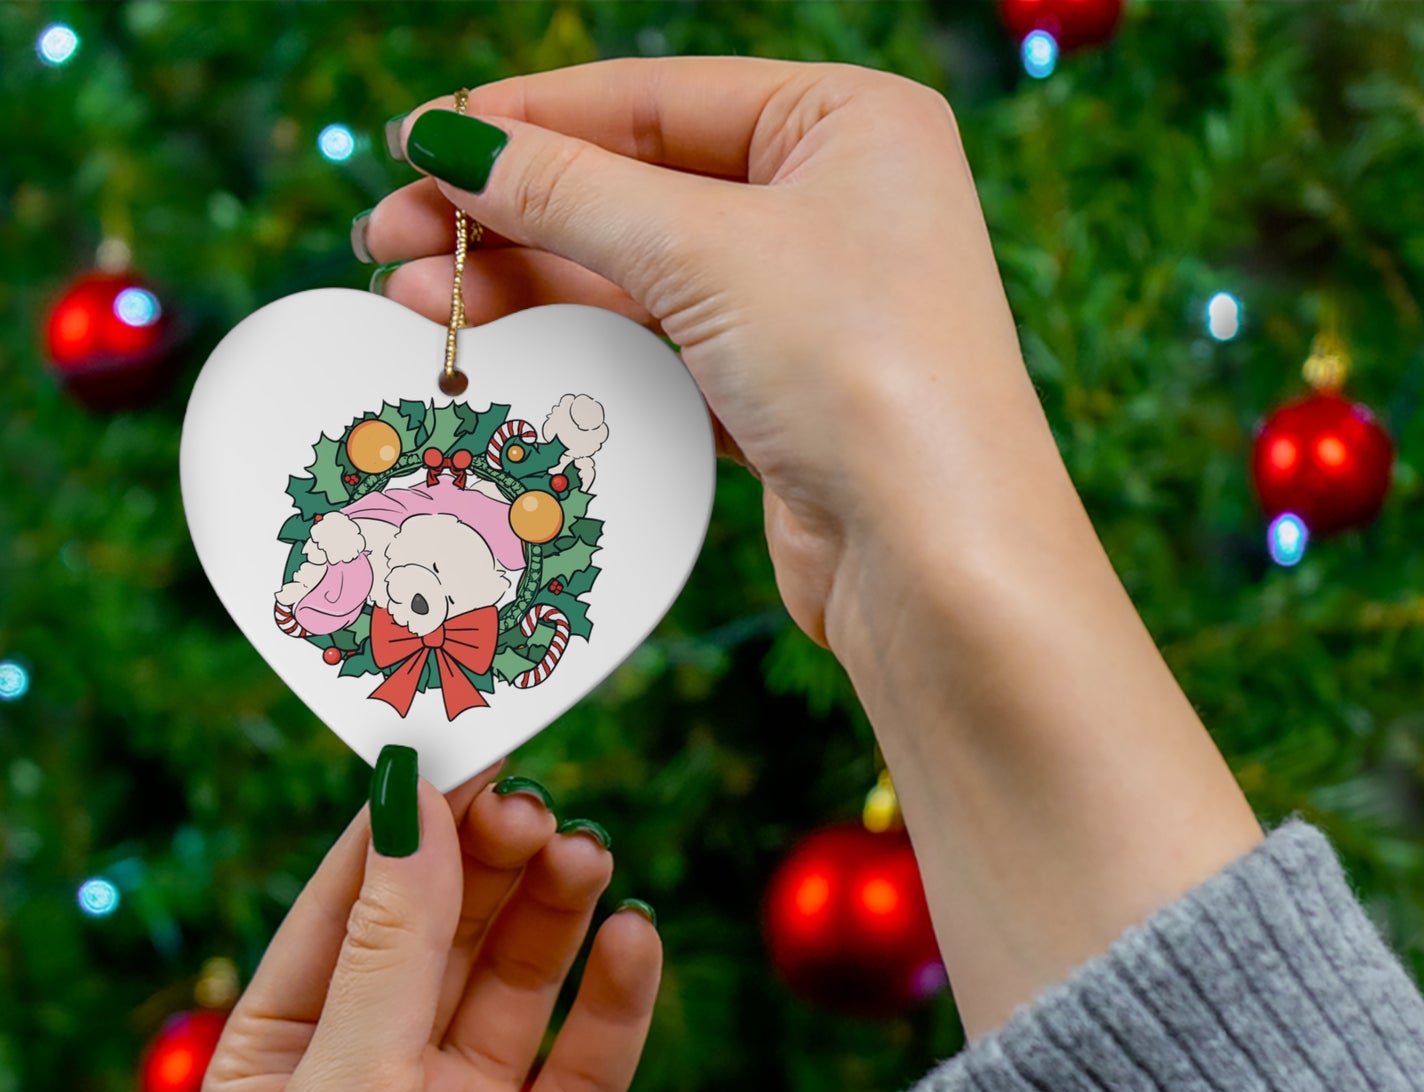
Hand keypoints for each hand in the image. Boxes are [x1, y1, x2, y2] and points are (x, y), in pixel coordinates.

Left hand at [201, 764, 660, 1091]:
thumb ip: (391, 944)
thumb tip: (409, 796)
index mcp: (289, 1052)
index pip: (352, 901)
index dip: (407, 821)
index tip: (466, 742)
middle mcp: (380, 1073)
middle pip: (446, 926)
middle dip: (490, 860)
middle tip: (538, 806)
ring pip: (521, 976)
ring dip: (555, 910)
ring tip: (588, 856)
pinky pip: (591, 1055)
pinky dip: (617, 994)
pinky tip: (635, 938)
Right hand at [361, 57, 1048, 653]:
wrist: (935, 561)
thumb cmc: (862, 372)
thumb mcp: (706, 251)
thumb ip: (571, 191)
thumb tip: (451, 142)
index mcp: (848, 123)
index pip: (654, 99)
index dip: (526, 118)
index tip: (417, 141)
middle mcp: (834, 204)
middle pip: (636, 186)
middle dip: (509, 211)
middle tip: (389, 236)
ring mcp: (808, 304)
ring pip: (640, 272)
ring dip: (529, 282)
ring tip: (414, 299)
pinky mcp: (781, 394)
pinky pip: (660, 347)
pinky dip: (581, 344)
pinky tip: (500, 345)